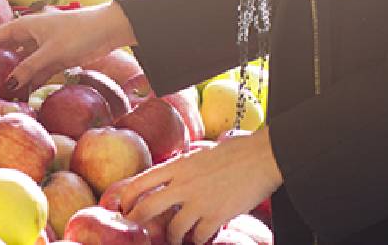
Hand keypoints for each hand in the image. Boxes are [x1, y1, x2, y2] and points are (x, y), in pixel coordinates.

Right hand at [0, 2, 136, 91]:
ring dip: (10, 79)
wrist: (108, 29)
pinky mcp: (53, 58)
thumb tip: (8, 85)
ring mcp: (40, 47)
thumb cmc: (79, 34)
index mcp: (22, 27)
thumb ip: (29, 68)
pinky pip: (34, 72)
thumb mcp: (52, 53)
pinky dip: (27, 83)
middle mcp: (28, 36)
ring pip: (18, 65)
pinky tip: (22, 98)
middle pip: (1, 52)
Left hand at [121, 128, 282, 243]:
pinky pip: (198, 237)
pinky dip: (197, 240)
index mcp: (177, 166)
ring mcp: (199, 202)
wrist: (262, 157)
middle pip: (147, 208)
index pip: (140, 182)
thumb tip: (172, 178)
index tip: (124, 207)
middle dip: (137, 221)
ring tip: (175, 239)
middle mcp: (183, 184)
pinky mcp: (217, 216)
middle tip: (137, 228)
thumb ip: (183, 168)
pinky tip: (199, 238)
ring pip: (173, 229)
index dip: (127, 198)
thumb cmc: (235, 152)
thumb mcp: (200, 154)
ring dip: (172, 237)